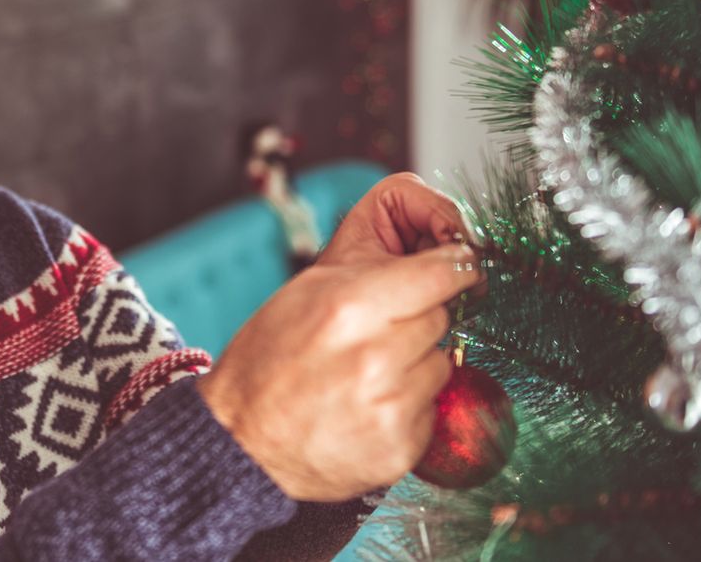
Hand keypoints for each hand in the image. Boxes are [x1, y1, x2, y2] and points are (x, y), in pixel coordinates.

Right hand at [197, 173, 480, 500]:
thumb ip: (372, 266)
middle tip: (377, 330)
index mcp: (350, 306)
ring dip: (416, 363)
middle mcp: (376, 356)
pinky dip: (409, 404)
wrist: (243, 441)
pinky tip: (368, 405)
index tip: (457, 268)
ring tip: (366, 372)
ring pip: (442, 362)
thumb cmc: (269, 360)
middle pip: (441, 316)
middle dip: (417, 317)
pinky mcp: (402, 446)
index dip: (453, 267)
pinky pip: (432, 407)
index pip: (442, 273)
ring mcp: (391, 405)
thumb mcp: (307, 289)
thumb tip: (439, 252)